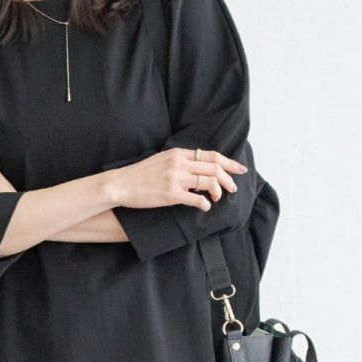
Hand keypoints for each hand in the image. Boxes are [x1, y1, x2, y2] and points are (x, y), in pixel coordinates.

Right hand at [109, 147, 246, 212]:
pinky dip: (205, 203)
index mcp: (178, 154)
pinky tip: (205, 207)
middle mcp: (179, 164)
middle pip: (214, 168)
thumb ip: (180, 161)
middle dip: (228, 178)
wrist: (122, 184)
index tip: (239, 169)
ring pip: (208, 182)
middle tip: (233, 188)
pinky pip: (196, 198)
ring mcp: (176, 179)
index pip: (210, 155)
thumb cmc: (140, 174)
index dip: (229, 162)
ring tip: (218, 198)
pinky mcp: (171, 195)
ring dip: (218, 191)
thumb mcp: (161, 160)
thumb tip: (198, 167)